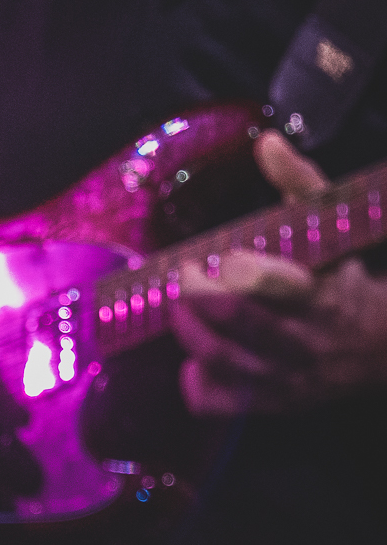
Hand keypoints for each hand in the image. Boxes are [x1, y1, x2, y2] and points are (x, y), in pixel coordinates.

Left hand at [174, 132, 386, 415]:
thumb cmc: (347, 278)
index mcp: (325, 294)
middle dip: (201, 299)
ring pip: (227, 362)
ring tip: (178, 310)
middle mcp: (307, 340)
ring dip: (191, 335)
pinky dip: (198, 386)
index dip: (246, 271)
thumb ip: (301, 184)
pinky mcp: (274, 402)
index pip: (283, 284)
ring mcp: (290, 376)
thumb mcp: (334, 229)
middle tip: (185, 276)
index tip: (223, 255)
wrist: (383, 348)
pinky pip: (223, 404)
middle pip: (242, 324)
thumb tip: (269, 140)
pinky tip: (190, 364)